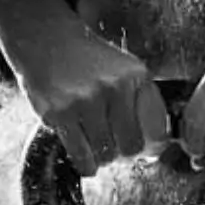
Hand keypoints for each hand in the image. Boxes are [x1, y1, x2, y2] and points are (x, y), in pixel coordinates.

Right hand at [16, 25, 168, 176]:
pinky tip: (85, 157)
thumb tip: (157, 145)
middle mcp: (112, 87)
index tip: (144, 152)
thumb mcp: (125, 68)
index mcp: (134, 77)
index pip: (155, 130)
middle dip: (125, 154)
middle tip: (116, 148)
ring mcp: (84, 101)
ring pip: (105, 154)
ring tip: (97, 146)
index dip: (150, 149)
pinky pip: (80, 156)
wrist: (48, 41)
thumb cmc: (90, 61)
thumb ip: (144, 98)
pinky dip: (86, 163)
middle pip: (130, 147)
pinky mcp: (58, 113)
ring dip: (103, 157)